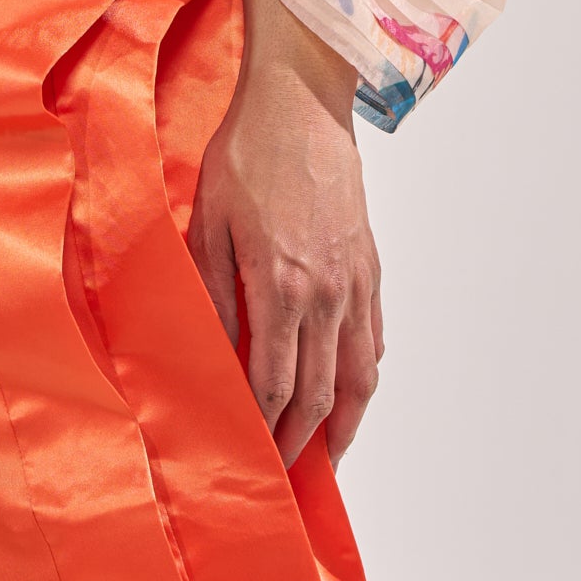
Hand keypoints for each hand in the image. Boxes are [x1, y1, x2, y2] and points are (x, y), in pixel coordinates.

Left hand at [186, 0, 383, 466]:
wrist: (302, 103)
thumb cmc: (247, 154)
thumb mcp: (207, 221)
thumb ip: (210, 291)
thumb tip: (209, 350)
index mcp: (281, 284)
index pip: (273, 382)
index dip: (263, 428)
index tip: (249, 456)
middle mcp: (326, 292)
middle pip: (318, 392)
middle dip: (301, 442)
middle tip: (285, 477)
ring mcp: (355, 281)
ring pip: (357, 375)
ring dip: (343, 424)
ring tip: (327, 459)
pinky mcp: (370, 265)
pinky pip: (374, 337)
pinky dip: (363, 376)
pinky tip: (350, 393)